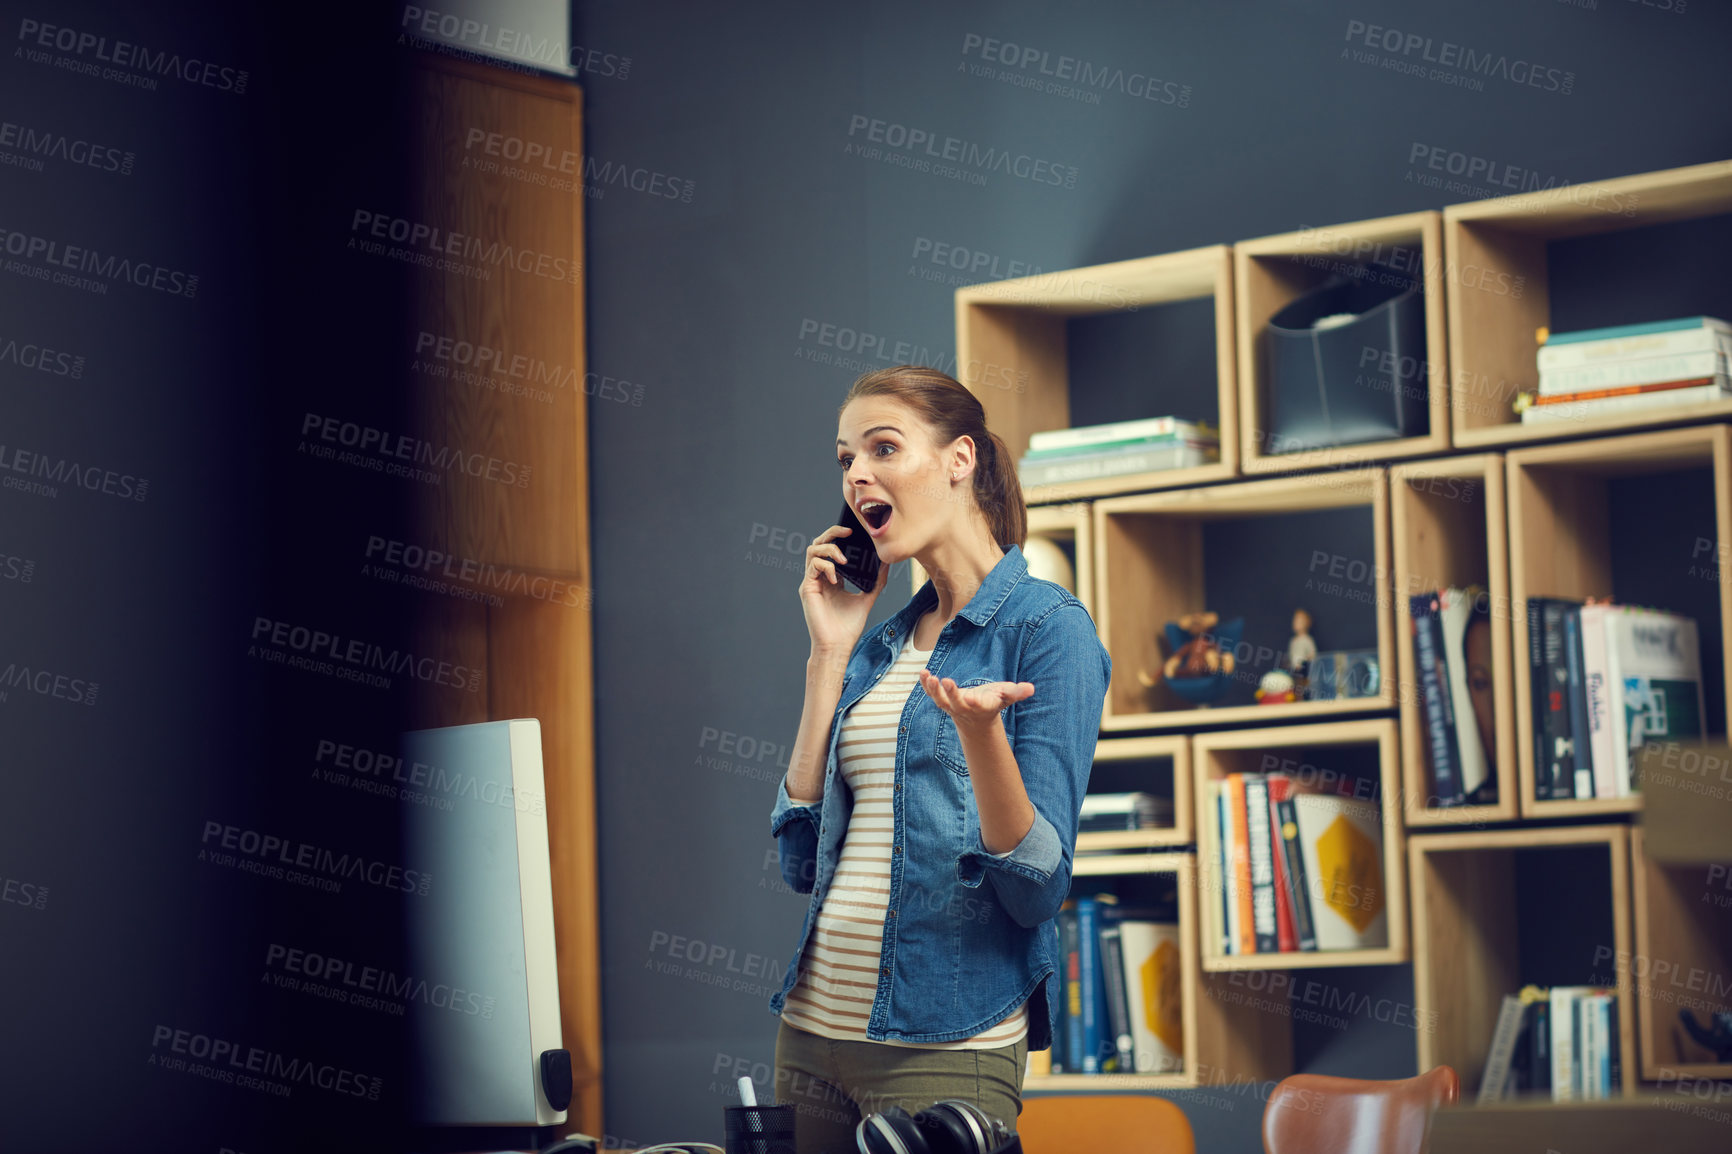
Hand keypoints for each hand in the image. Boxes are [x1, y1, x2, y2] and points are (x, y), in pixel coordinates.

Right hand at [798, 524, 888, 655]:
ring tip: (843, 559)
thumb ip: (876, 581)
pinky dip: (826, 566)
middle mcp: (820, 577)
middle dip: (832, 533)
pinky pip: (813, 567)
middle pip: (819, 543)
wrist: (838, 646)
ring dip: (829, 548)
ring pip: (812, 550)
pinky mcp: (807, 589)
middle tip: (848, 531)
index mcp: (833, 577)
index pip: (832, 548)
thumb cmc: (849, 626)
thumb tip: (886, 563)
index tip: (855, 531)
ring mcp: (812, 582)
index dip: (840, 536)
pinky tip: (837, 578)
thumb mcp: (867, 598)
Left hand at [917, 671, 1034, 736]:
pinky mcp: (942, 699)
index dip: (975, 702)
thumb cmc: (994, 701)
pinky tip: (923, 673)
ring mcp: (951, 705)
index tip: (971, 697)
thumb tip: (1031, 689)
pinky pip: (932, 694)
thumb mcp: (1007, 696)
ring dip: (934, 690)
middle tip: (946, 681)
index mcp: (982, 707)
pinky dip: (926, 685)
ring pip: (940, 701)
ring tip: (930, 677)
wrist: (976, 718)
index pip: (978, 705)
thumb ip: (1017, 692)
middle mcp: (965, 708)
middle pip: (956, 703)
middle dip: (951, 693)